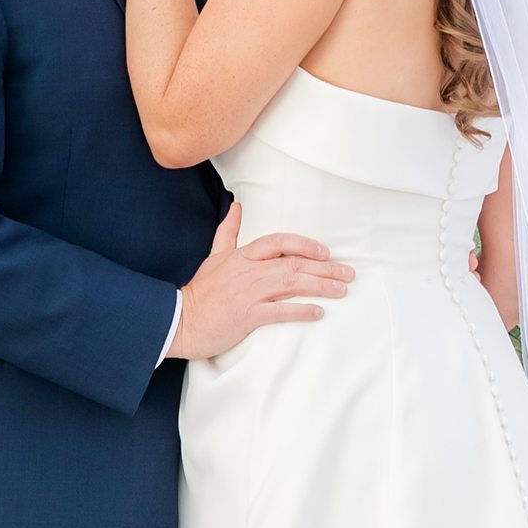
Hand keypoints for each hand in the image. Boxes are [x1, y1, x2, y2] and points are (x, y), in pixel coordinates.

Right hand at [174, 202, 351, 359]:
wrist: (178, 320)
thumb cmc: (200, 291)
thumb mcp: (214, 255)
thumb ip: (228, 232)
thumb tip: (236, 206)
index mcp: (242, 256)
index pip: (278, 242)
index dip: (305, 245)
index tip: (325, 252)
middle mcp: (248, 271)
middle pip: (293, 264)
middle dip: (325, 268)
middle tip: (348, 272)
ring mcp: (248, 293)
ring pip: (291, 284)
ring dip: (320, 286)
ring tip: (342, 289)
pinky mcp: (246, 316)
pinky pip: (279, 311)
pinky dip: (301, 311)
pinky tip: (318, 312)